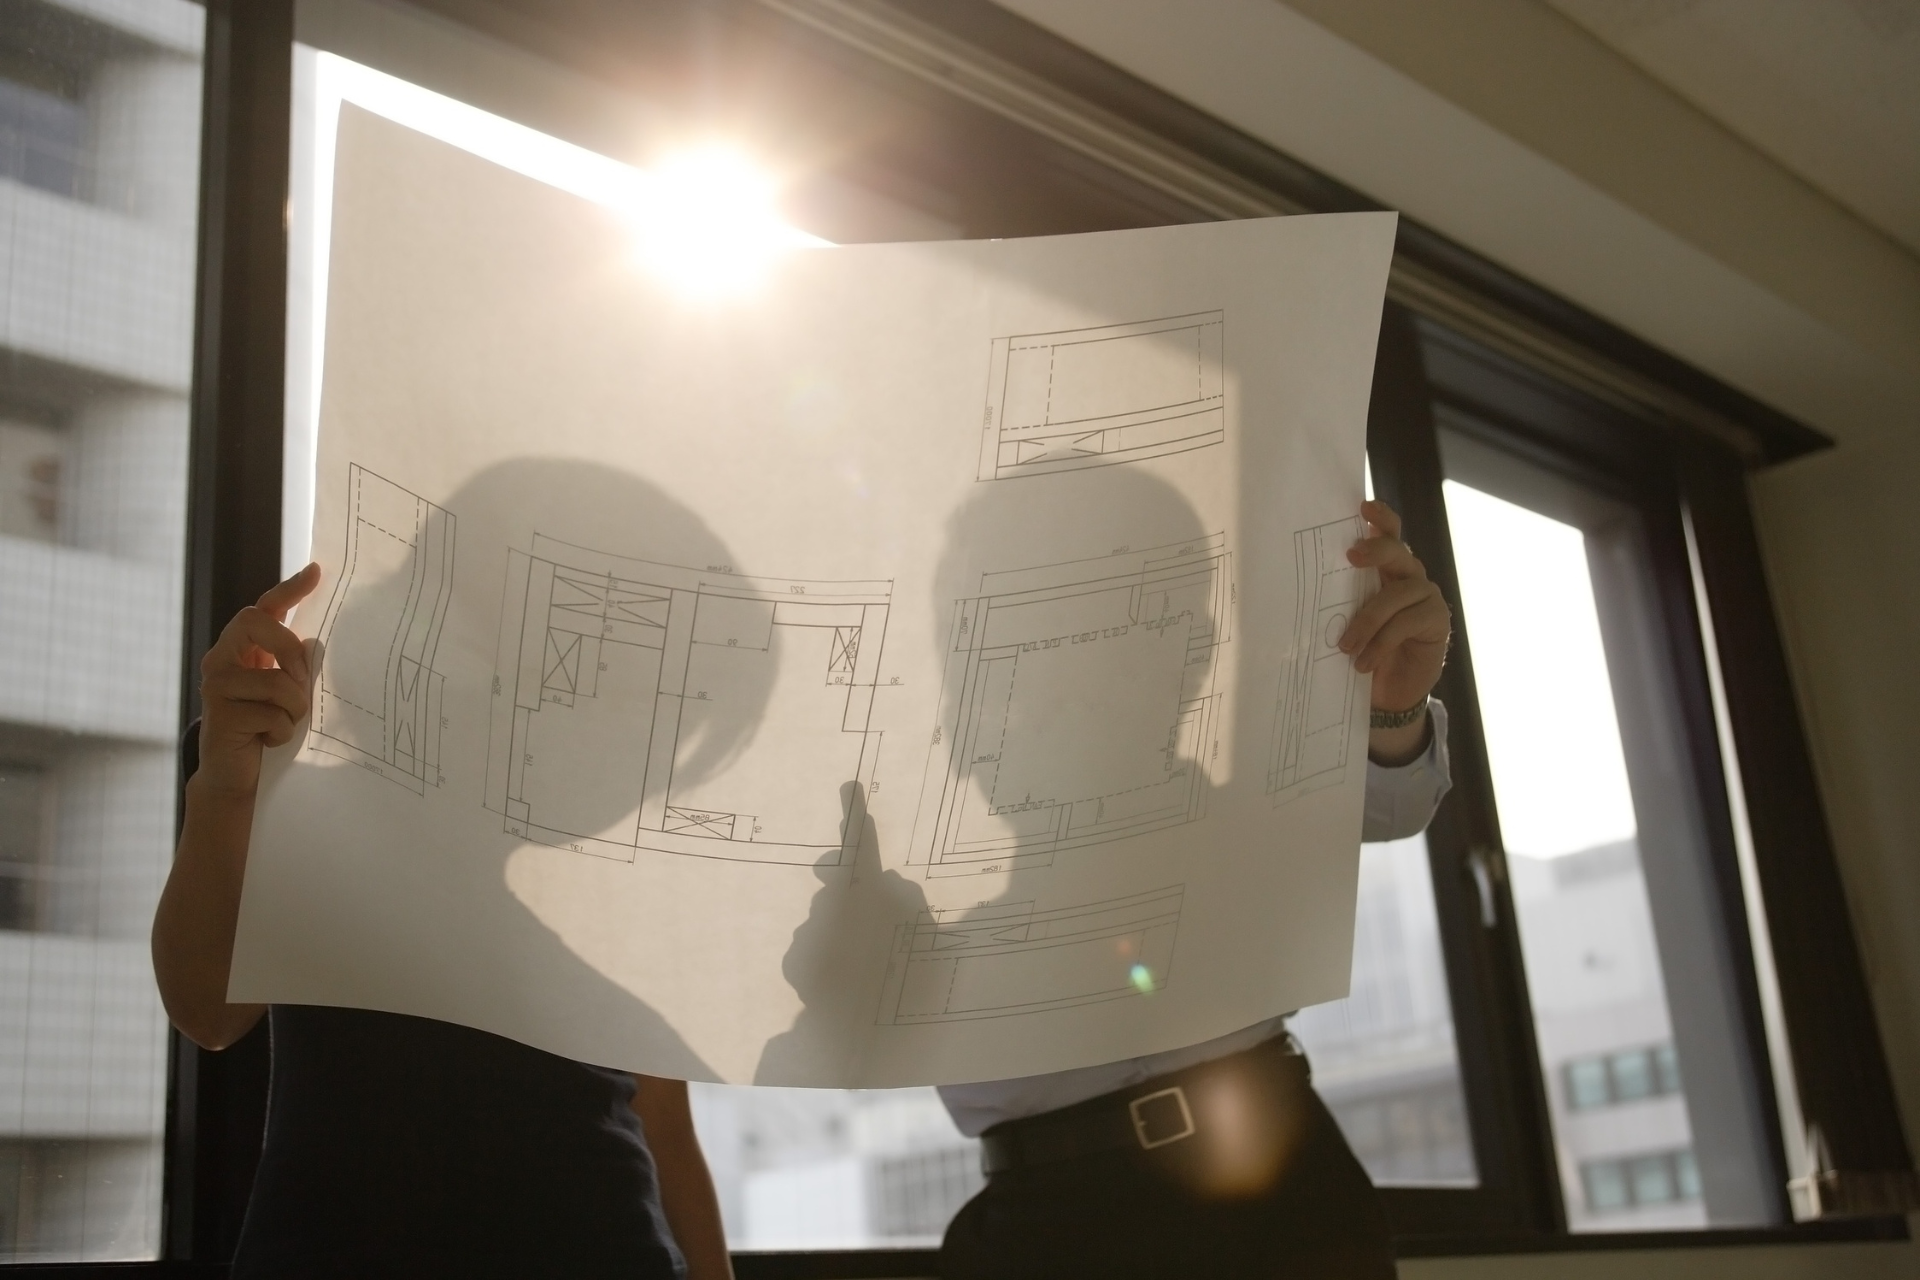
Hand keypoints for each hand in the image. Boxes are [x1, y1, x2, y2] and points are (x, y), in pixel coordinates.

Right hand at [195, 564, 320, 797]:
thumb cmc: (266, 726)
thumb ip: (294, 664)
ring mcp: (216, 684)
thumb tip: (317, 644)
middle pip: (255, 621)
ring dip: (294, 709)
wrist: (236, 775)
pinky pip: (273, 715)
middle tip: (301, 681)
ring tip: (283, 723)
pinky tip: (268, 740)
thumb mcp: (284, 690)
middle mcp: (222, 658)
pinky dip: (282, 732)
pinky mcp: (219, 714)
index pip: (264, 608)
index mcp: (242, 649)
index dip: (289, 589)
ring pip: (277, 681)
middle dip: (289, 650)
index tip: (317, 571)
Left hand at [1339, 501, 1449, 758]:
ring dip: (1368, 619)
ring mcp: (1426, 596)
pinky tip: (1363, 664)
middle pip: (1397, 552)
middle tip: (1351, 556)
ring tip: (1345, 647)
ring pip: (1398, 593)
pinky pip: (1407, 623)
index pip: (1387, 533)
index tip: (1362, 507)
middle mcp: (1408, 575)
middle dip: (1375, 550)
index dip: (1380, 518)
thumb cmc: (1358, 650)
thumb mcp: (1341, 622)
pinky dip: (1381, 643)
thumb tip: (1289, 588)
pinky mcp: (1436, 621)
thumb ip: (1333, 600)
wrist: (1385, 694)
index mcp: (1383, 569)